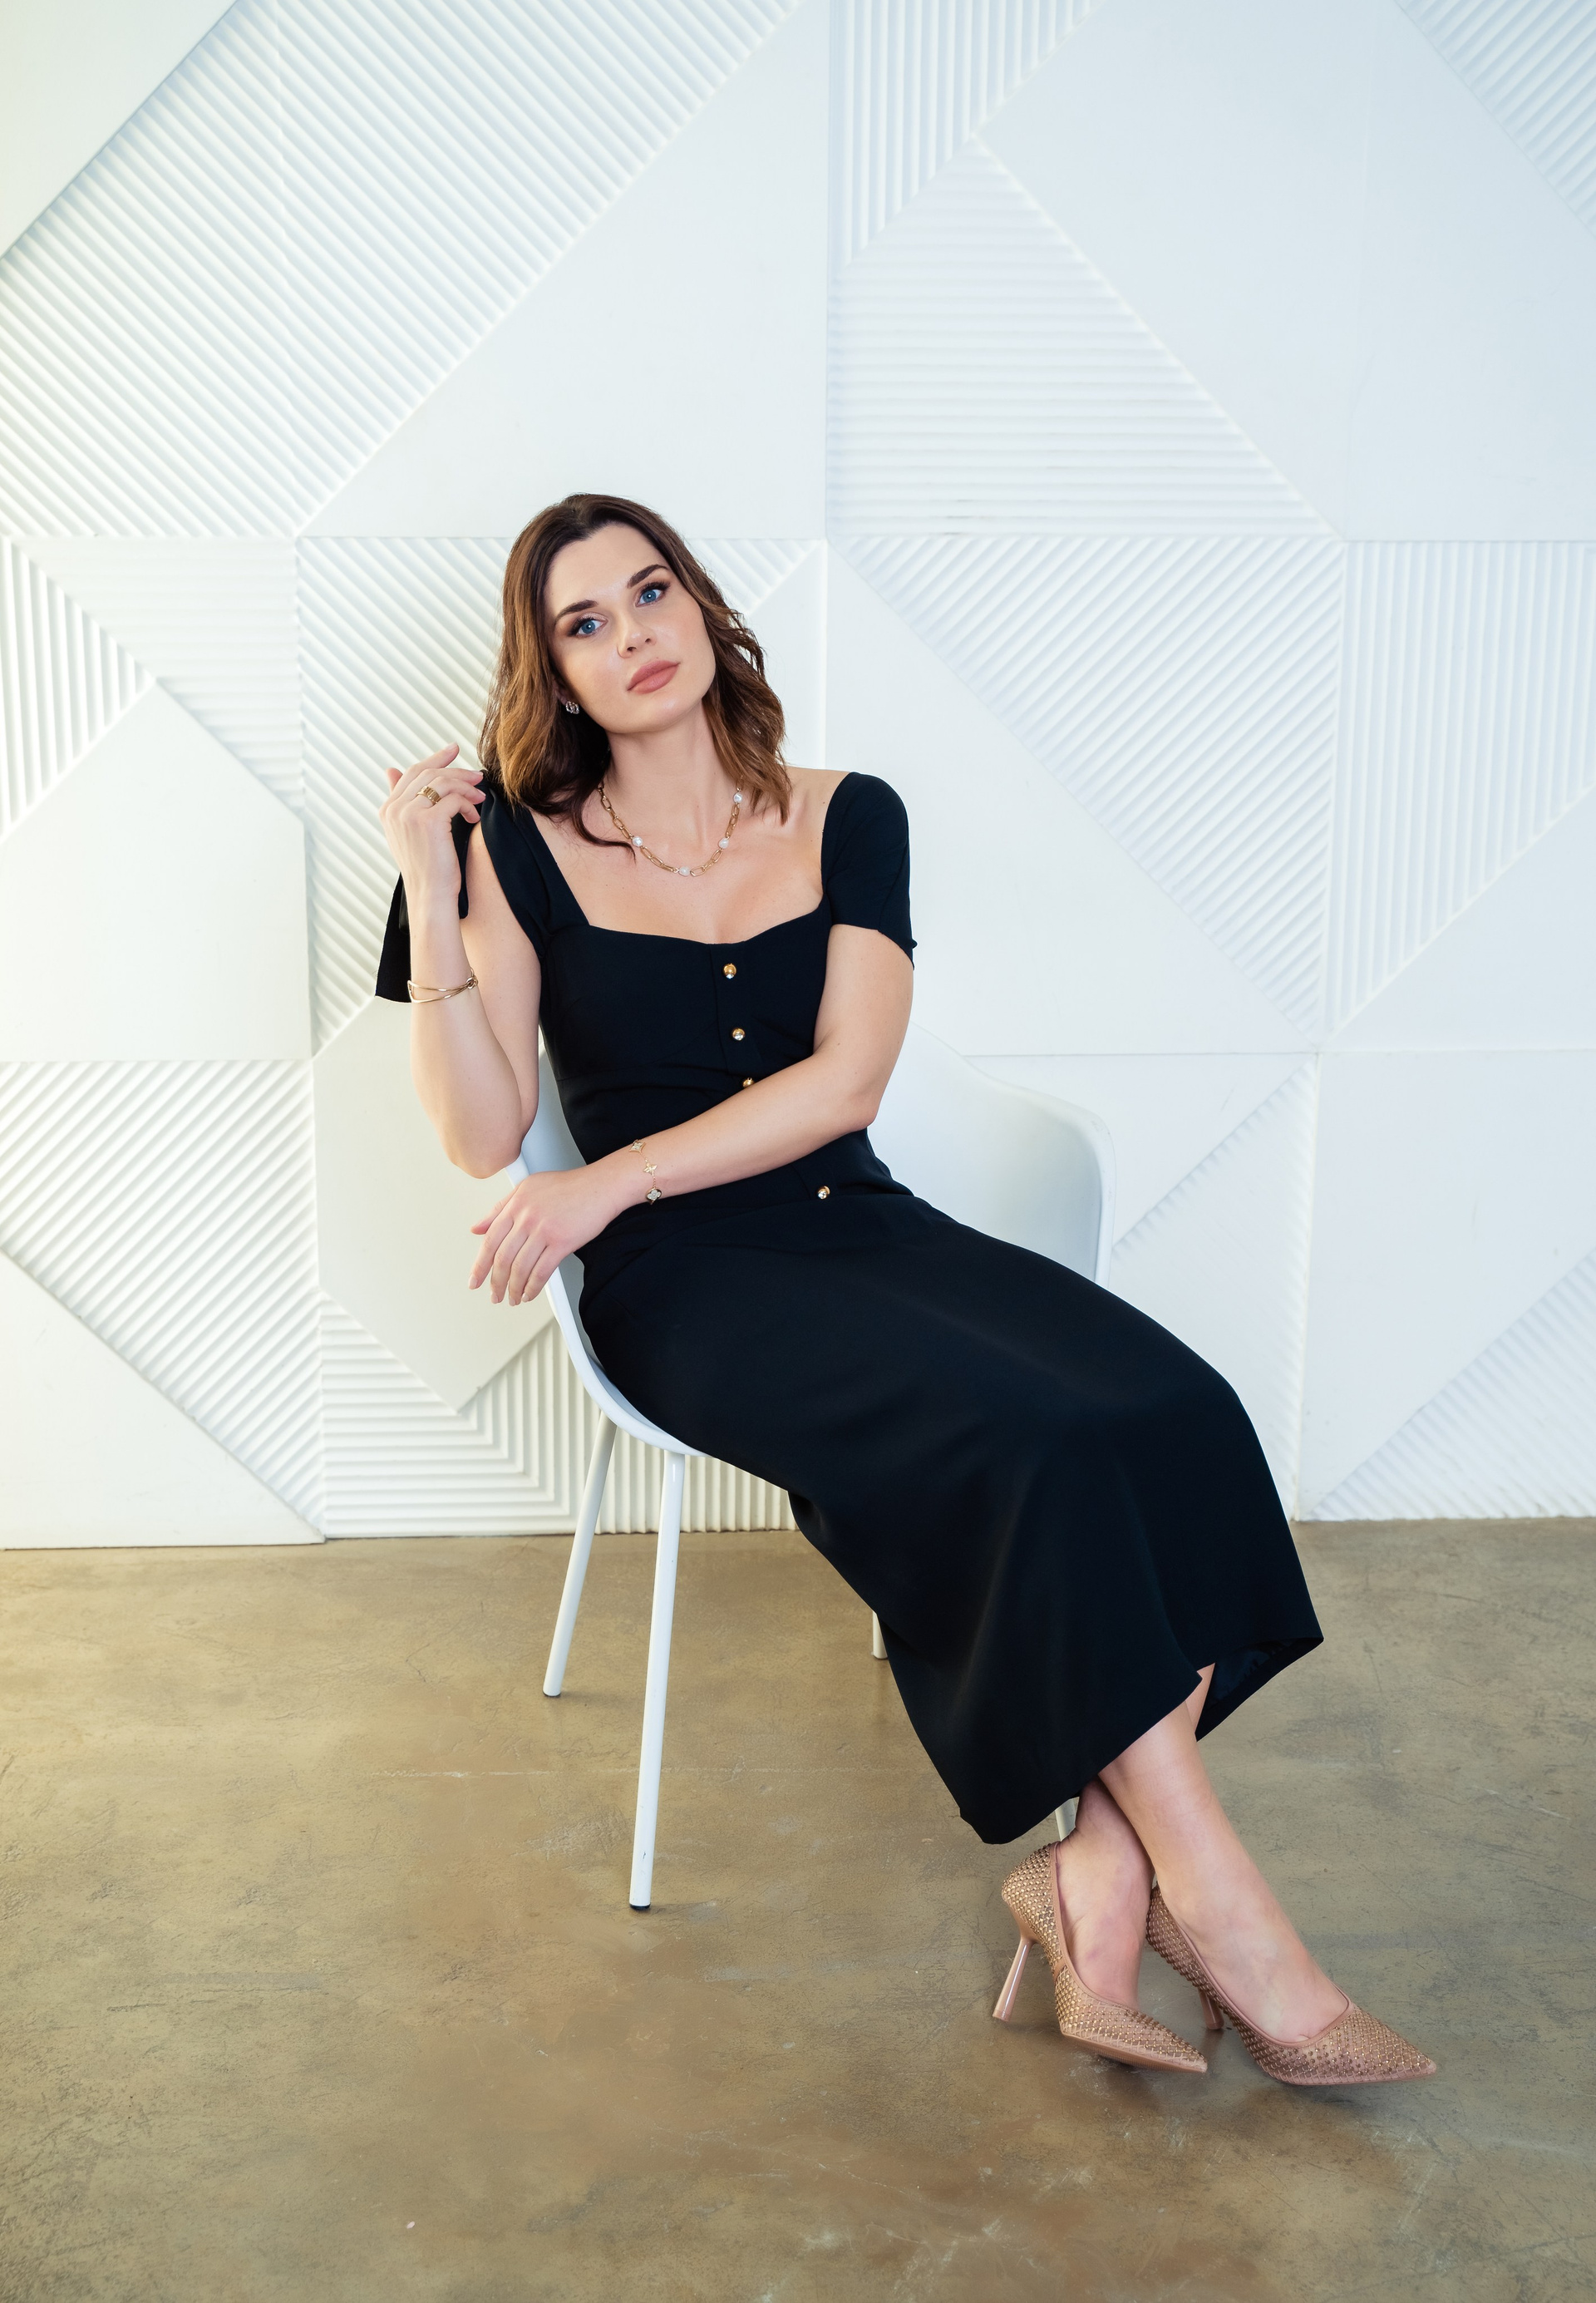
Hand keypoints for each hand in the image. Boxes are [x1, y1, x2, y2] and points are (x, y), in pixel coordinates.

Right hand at [379, 746, 483, 906]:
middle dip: (457, 771)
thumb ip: (402, 800)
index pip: (413, 772)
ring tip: (481, 797)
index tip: (454, 750)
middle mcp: (394, 809)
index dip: (435, 759)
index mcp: (388, 810)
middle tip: (478, 775)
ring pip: (442, 783)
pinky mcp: (428, 821)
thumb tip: (390, 769)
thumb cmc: (426, 867)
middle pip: (428, 773)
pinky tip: (475, 817)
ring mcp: (409, 814)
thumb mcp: (409, 831)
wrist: (430, 895)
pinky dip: (469, 805)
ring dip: (466, 787)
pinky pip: (454, 799)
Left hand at [469, 1167, 618, 1305]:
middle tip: (494, 1295)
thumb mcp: (527, 1188)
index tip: (475, 1280)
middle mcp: (526, 1217)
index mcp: (516, 1204)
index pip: (490, 1241)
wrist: (601, 1186)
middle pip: (502, 1258)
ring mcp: (544, 1230)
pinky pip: (542, 1271)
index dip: (479, 1266)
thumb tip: (477, 1227)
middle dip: (496, 1283)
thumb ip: (500, 1209)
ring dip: (514, 1289)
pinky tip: (530, 1293)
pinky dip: (533, 1287)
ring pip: (520, 1268)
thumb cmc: (568, 1187)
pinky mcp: (562, 1242)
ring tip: (513, 1298)